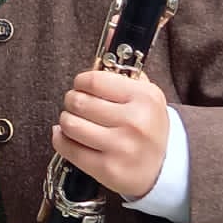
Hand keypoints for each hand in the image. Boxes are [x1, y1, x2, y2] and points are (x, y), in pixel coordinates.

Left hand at [52, 69, 170, 200]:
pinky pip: (68, 148)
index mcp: (144, 98)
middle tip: (77, 105)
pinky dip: (61, 139)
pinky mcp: (107, 169)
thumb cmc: (148, 127)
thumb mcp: (147, 96)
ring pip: (70, 124)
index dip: (81, 81)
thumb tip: (99, 54)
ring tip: (74, 121)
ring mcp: (120, 147)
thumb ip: (123, 75)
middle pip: (79, 102)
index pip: (95, 81)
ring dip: (66, 120)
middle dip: (72, 101)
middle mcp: (134, 122)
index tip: (81, 85)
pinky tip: (68, 137)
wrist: (162, 169)